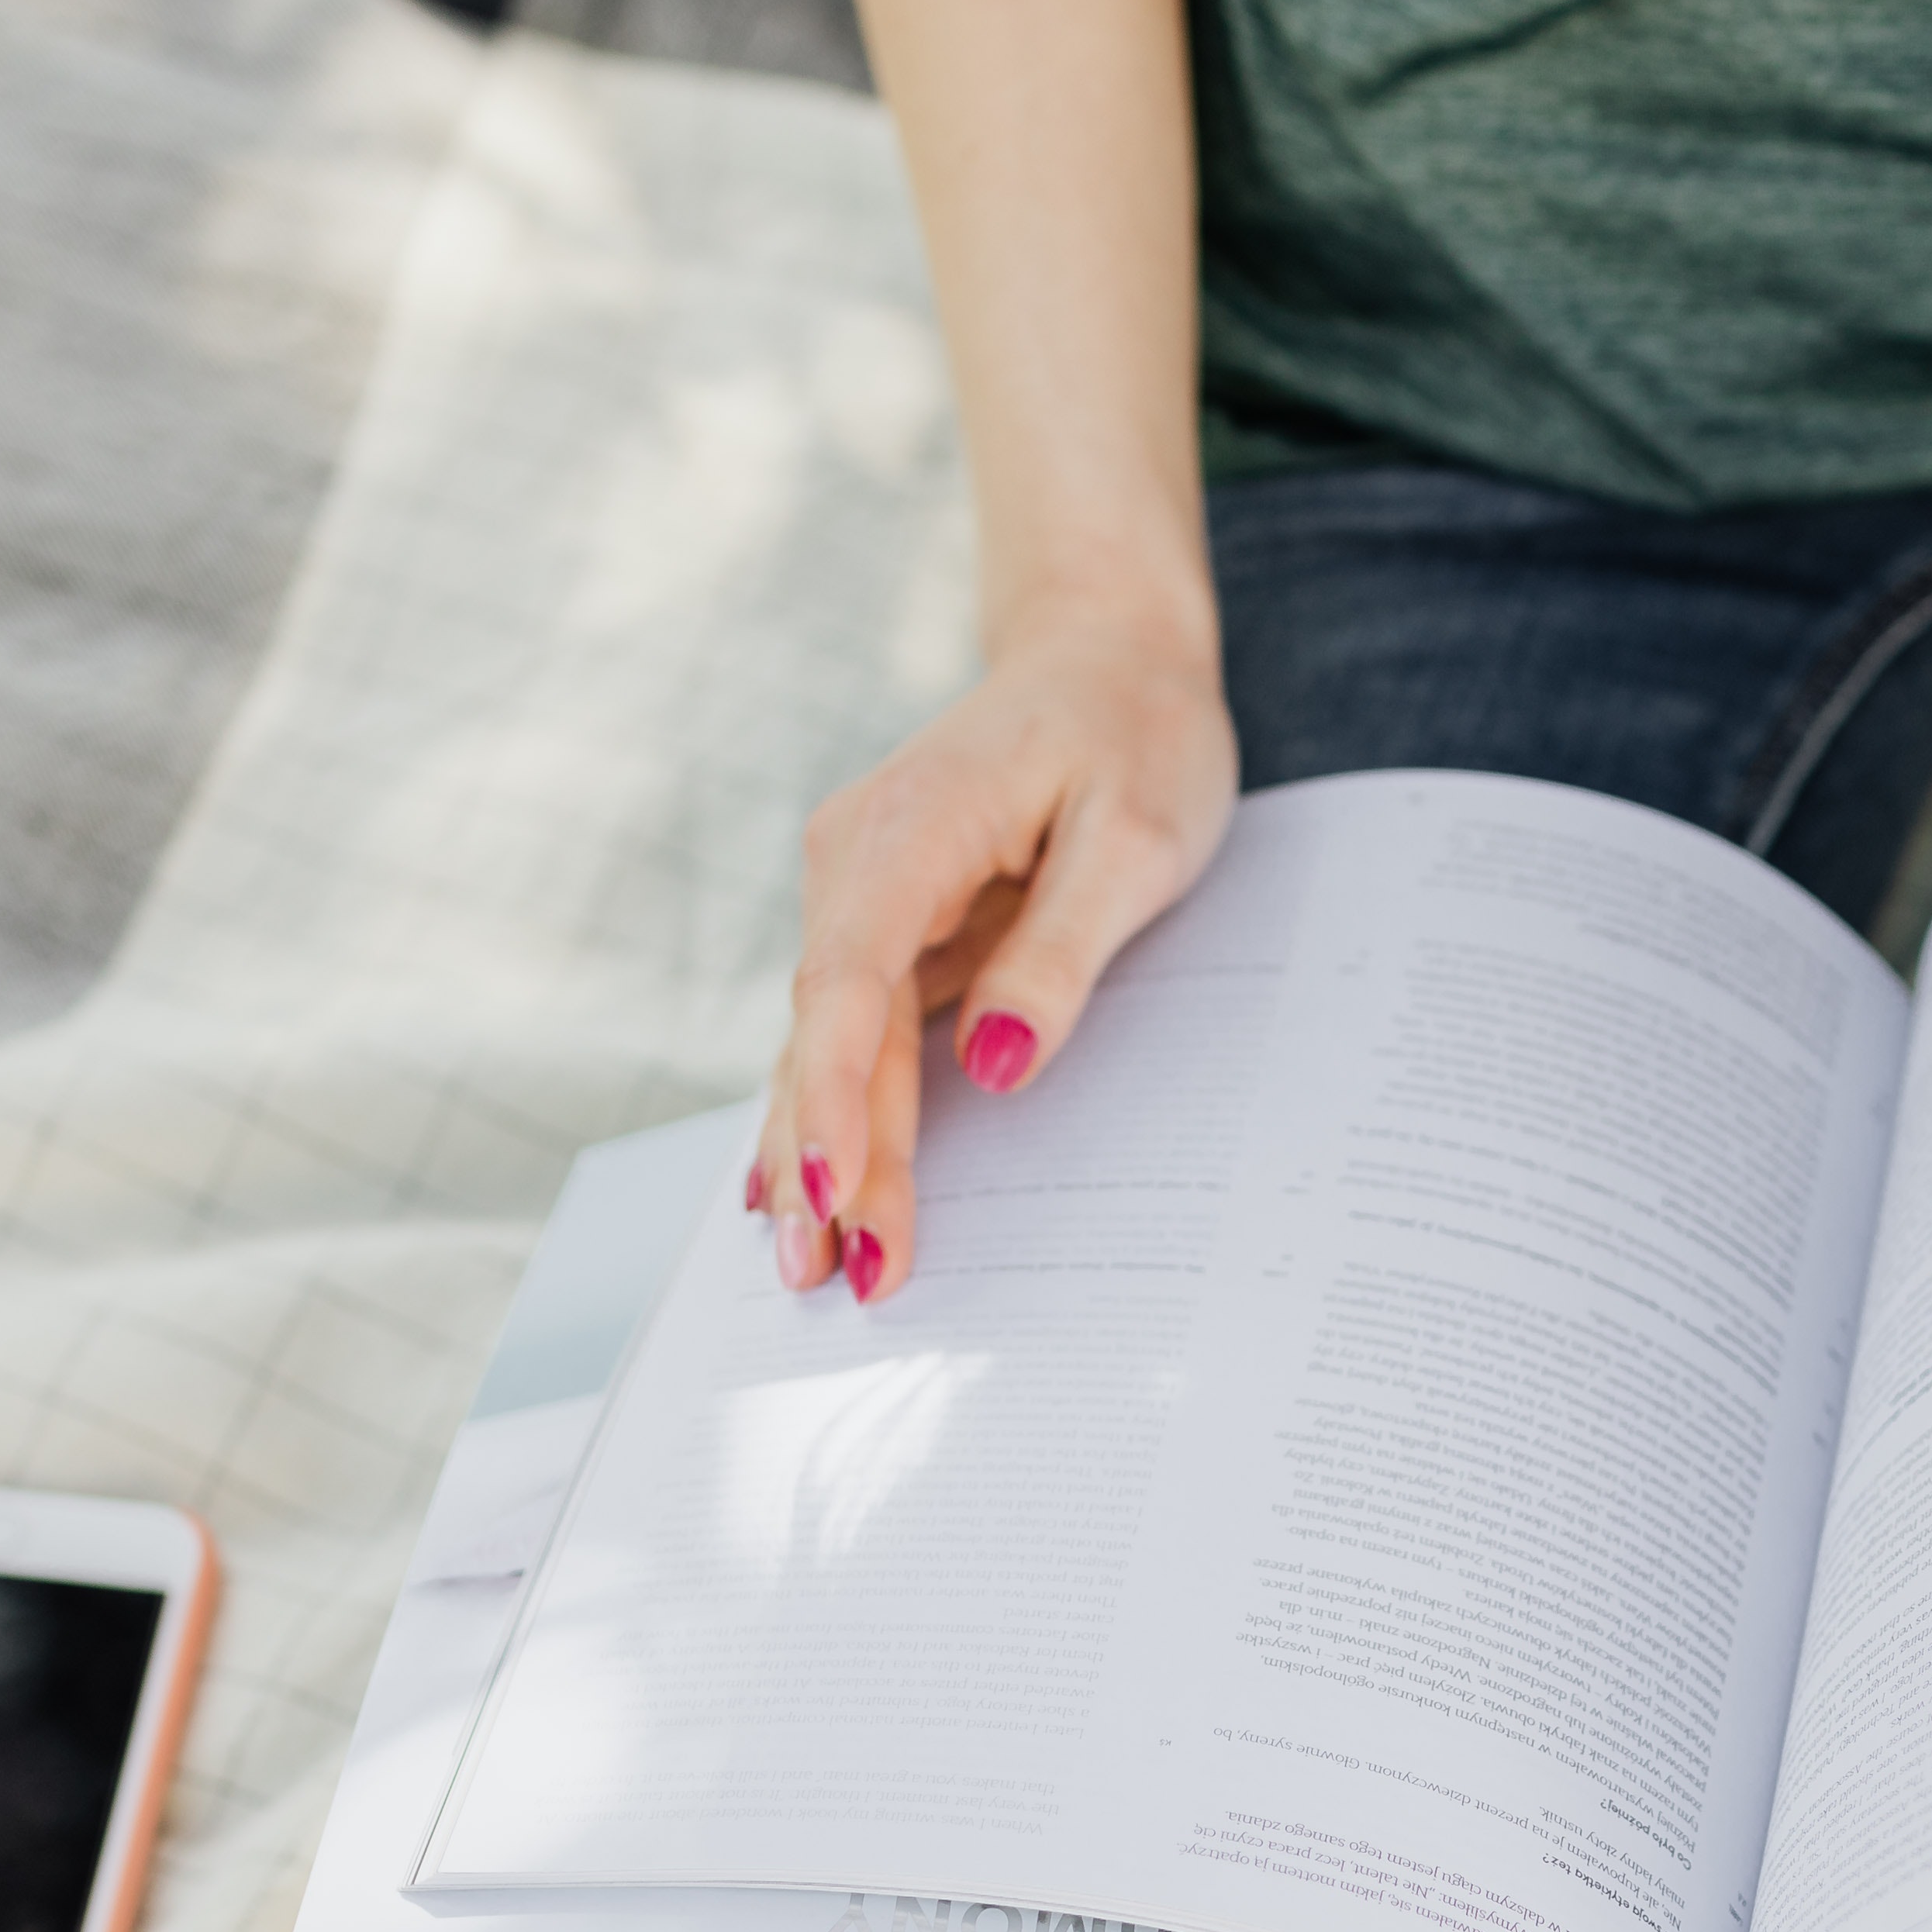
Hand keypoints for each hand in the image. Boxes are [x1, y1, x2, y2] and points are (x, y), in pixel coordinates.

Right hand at [757, 589, 1238, 1298]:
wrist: (1105, 652)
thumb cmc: (1136, 730)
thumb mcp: (1136, 838)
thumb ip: (1060, 953)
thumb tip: (994, 1068)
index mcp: (907, 830)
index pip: (847, 986)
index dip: (833, 1098)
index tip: (833, 1191)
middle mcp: (855, 863)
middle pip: (829, 1037)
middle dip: (829, 1160)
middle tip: (835, 1279)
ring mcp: (863, 896)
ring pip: (826, 1047)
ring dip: (817, 1153)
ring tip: (811, 1269)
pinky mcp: (886, 925)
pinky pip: (848, 1034)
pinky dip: (829, 1112)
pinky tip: (795, 1190)